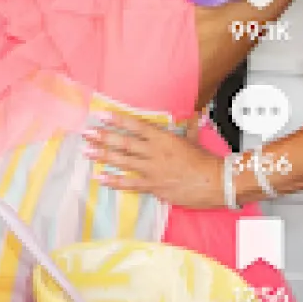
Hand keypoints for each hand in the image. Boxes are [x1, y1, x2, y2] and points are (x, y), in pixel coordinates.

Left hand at [84, 113, 224, 208]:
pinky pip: (130, 184)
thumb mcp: (193, 139)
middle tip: (86, 132)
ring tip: (87, 151)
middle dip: (103, 137)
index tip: (100, 114)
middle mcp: (155, 152)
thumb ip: (187, 127)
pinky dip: (114, 181)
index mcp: (163, 137)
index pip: (136, 125)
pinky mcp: (154, 187)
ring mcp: (153, 170)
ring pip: (123, 161)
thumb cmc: (205, 160)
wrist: (216, 181)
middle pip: (124, 142)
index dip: (117, 119)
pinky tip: (100, 177)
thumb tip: (192, 115)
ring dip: (103, 156)